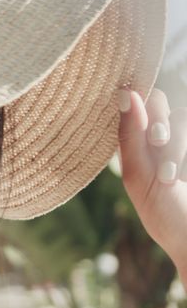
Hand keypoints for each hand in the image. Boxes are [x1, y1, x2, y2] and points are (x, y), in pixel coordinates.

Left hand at [117, 87, 186, 269]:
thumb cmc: (164, 215)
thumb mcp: (139, 176)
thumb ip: (131, 135)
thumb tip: (125, 92)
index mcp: (138, 144)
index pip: (136, 104)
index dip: (139, 110)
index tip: (138, 129)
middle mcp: (163, 139)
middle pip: (161, 104)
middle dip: (159, 125)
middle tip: (157, 146)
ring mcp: (182, 146)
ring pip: (181, 117)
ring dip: (174, 146)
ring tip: (169, 177)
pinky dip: (182, 153)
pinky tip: (181, 177)